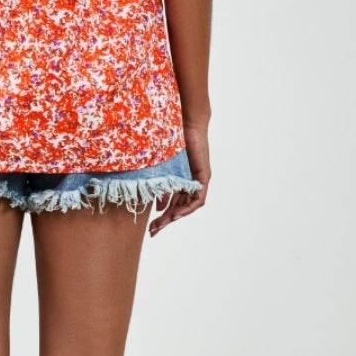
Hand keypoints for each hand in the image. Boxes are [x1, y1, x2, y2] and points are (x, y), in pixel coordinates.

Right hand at [149, 120, 209, 236]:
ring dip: (175, 217)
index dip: (162, 216)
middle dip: (166, 221)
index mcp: (179, 181)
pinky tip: (176, 214)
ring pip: (189, 206)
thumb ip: (161, 185)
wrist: (185, 123)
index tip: (150, 226)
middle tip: (153, 232)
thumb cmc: (170, 139)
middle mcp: (190, 183)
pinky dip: (188, 207)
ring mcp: (198, 180)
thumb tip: (159, 206)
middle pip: (180, 208)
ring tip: (161, 225)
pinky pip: (198, 199)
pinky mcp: (204, 177)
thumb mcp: (162, 167)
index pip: (172, 204)